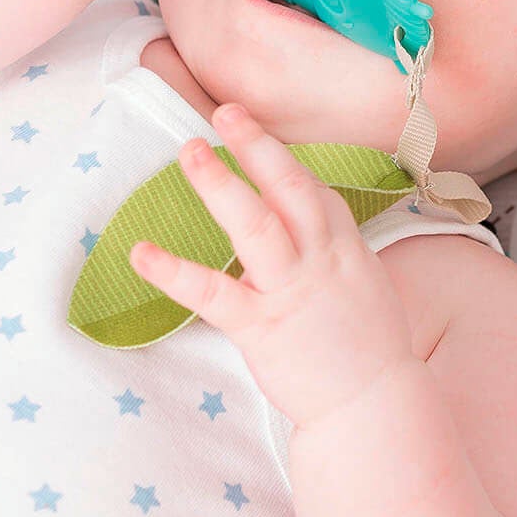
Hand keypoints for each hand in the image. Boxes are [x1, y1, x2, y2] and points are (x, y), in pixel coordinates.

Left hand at [129, 104, 416, 428]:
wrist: (374, 405)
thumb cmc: (368, 351)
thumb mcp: (365, 287)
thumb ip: (334, 255)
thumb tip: (308, 237)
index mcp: (346, 249)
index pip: (315, 192)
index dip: (284, 163)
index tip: (257, 141)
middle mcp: (323, 260)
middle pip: (291, 189)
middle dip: (258, 147)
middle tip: (226, 111)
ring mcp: (292, 291)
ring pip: (256, 226)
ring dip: (221, 186)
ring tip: (188, 152)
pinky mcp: (262, 327)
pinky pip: (213, 293)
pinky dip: (173, 271)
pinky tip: (141, 252)